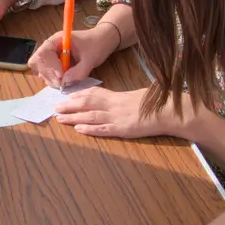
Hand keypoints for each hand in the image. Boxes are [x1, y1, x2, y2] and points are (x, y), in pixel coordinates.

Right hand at [30, 24, 117, 87]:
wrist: (103, 41)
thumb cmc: (97, 45)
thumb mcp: (91, 58)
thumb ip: (79, 71)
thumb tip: (65, 82)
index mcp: (58, 40)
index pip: (43, 53)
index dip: (49, 66)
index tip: (61, 75)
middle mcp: (51, 47)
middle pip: (37, 62)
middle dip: (47, 74)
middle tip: (60, 83)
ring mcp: (52, 56)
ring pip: (41, 69)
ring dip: (50, 78)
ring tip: (63, 83)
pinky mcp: (55, 64)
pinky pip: (47, 73)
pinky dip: (53, 80)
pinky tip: (64, 82)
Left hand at [54, 86, 173, 139]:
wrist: (169, 111)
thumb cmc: (157, 102)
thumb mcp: (139, 95)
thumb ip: (126, 98)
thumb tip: (119, 100)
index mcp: (118, 96)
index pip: (94, 93)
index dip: (78, 95)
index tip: (67, 97)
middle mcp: (114, 105)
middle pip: (87, 104)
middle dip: (70, 106)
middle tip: (56, 108)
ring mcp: (117, 117)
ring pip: (90, 116)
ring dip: (74, 117)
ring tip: (60, 118)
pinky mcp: (123, 129)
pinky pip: (103, 129)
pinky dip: (90, 130)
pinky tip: (78, 130)